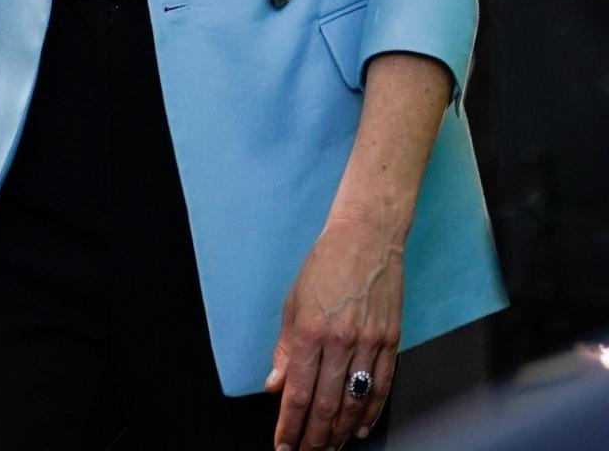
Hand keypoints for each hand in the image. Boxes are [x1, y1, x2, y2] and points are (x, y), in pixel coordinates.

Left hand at [265, 213, 401, 449]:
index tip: (283, 445)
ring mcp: (369, 342)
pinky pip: (381, 386)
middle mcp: (340, 340)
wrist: (366, 236)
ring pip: (354, 402)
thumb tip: (275, 385)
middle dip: (313, 438)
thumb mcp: (293, 302)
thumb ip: (285, 349)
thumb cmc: (326, 263)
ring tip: (329, 448)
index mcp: (310, 330)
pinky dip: (370, 412)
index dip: (289, 426)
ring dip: (340, 432)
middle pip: (325, 405)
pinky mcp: (391, 340)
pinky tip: (359, 428)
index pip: (297, 392)